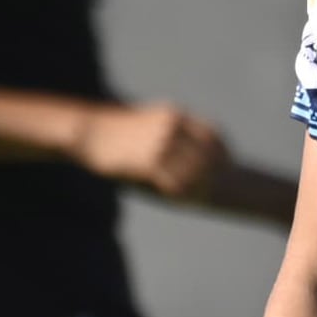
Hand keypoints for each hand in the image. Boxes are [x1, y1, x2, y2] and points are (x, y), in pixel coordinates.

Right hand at [76, 102, 229, 199]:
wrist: (89, 132)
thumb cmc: (117, 129)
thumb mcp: (149, 119)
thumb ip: (170, 127)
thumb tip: (188, 143)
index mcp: (175, 115)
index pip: (213, 133)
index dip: (223, 151)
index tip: (227, 165)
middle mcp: (172, 128)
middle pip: (207, 156)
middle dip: (213, 174)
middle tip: (213, 188)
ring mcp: (161, 145)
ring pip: (193, 172)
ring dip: (197, 188)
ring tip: (196, 198)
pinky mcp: (148, 163)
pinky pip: (174, 183)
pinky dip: (180, 194)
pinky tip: (179, 200)